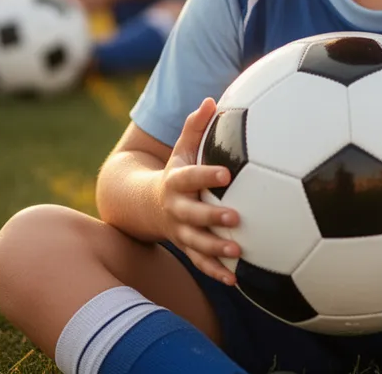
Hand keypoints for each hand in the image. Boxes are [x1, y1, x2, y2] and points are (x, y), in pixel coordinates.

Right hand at [158, 98, 240, 284]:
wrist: (144, 204)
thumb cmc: (175, 171)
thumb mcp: (180, 147)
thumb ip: (196, 126)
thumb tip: (211, 100)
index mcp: (176, 181)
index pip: (190, 177)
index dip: (207, 175)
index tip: (227, 174)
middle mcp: (176, 208)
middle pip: (192, 214)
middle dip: (211, 217)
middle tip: (235, 218)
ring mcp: (180, 230)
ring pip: (196, 243)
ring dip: (215, 250)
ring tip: (237, 252)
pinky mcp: (186, 247)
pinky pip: (200, 263)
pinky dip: (216, 273)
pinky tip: (236, 280)